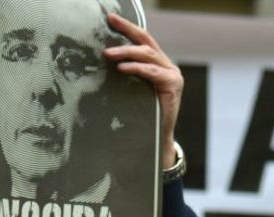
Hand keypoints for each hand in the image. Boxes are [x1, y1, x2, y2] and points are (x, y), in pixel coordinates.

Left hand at [104, 13, 183, 168]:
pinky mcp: (173, 86)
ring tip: (108, 53)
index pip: (142, 41)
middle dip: (127, 31)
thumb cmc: (140, 117)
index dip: (127, 28)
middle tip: (109, 23)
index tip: (110, 18)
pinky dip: (137, 68)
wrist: (156, 140)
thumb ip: (124, 76)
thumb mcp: (130, 91)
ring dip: (126, 52)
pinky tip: (123, 68)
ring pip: (148, 55)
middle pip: (146, 42)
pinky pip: (152, 72)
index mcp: (156, 65)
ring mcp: (172, 75)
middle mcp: (166, 66)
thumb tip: (100, 63)